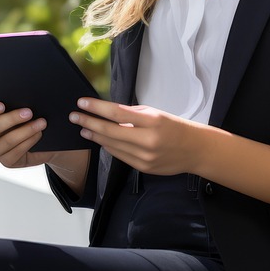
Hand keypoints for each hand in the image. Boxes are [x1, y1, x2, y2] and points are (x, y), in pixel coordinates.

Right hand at [0, 100, 78, 169]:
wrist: (45, 137)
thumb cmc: (30, 113)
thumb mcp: (21, 102)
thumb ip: (15, 97)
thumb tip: (22, 89)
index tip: (2, 105)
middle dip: (10, 119)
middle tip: (28, 111)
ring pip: (3, 142)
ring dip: (24, 131)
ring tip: (40, 122)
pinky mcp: (6, 161)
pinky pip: (14, 154)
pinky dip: (28, 142)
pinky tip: (38, 133)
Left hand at [69, 97, 202, 175]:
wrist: (195, 150)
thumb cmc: (174, 127)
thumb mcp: (155, 113)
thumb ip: (132, 114)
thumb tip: (108, 112)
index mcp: (151, 121)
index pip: (117, 113)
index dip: (96, 108)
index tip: (82, 102)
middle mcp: (147, 140)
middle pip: (110, 131)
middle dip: (88, 123)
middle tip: (74, 116)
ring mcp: (144, 156)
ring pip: (112, 145)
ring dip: (95, 136)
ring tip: (83, 129)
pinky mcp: (143, 168)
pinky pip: (120, 156)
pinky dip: (108, 147)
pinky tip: (100, 140)